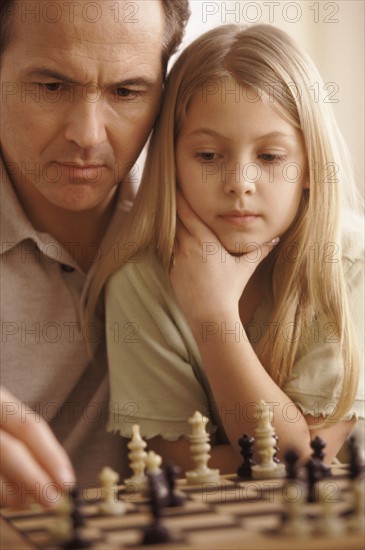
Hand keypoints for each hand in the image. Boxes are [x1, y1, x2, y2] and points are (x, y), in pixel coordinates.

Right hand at [0, 387, 74, 508]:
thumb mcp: (2, 413)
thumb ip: (22, 438)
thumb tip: (56, 472)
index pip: (28, 426)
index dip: (51, 455)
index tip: (67, 480)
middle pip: (11, 451)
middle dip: (35, 480)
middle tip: (52, 501)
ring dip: (12, 494)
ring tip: (26, 502)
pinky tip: (6, 500)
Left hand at [170, 191, 278, 327]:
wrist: (210, 314)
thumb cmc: (229, 289)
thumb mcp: (246, 267)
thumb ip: (260, 251)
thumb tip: (276, 240)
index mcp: (205, 240)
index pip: (188, 212)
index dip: (181, 199)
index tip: (177, 187)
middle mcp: (188, 246)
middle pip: (175, 220)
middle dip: (173, 209)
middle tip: (169, 195)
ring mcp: (177, 259)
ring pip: (169, 235)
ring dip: (170, 227)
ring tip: (167, 215)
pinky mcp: (171, 271)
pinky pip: (167, 252)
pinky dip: (169, 245)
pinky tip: (169, 240)